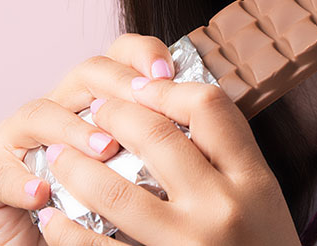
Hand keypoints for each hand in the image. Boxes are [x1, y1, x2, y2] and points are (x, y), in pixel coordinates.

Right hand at [0, 34, 174, 245]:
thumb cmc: (115, 218)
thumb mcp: (149, 179)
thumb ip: (168, 146)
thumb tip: (206, 121)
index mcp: (105, 99)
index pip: (124, 54)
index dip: (144, 54)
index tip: (169, 73)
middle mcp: (64, 106)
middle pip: (87, 71)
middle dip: (117, 85)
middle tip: (143, 109)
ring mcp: (23, 136)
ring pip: (41, 112)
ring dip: (75, 130)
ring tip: (105, 151)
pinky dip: (17, 180)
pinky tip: (42, 195)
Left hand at [36, 54, 300, 245]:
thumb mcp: (263, 197)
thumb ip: (229, 157)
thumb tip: (176, 108)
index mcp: (252, 180)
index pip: (210, 107)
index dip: (168, 88)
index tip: (143, 86)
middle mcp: (220, 209)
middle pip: (156, 136)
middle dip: (114, 113)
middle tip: (95, 108)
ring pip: (113, 190)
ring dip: (75, 165)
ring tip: (60, 153)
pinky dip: (64, 230)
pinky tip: (53, 218)